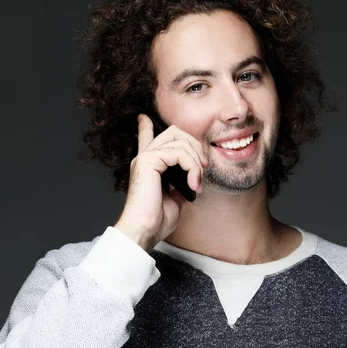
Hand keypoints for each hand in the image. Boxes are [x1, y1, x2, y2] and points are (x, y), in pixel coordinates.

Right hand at [114, 113, 207, 250]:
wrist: (144, 230)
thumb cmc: (157, 220)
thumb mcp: (174, 199)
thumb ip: (180, 184)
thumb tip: (192, 180)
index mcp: (148, 165)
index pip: (146, 138)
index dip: (145, 126)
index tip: (143, 117)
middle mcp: (144, 158)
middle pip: (174, 132)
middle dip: (195, 145)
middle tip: (203, 167)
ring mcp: (145, 157)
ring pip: (181, 141)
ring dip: (197, 162)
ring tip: (198, 183)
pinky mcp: (148, 160)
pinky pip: (179, 153)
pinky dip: (192, 167)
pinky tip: (193, 183)